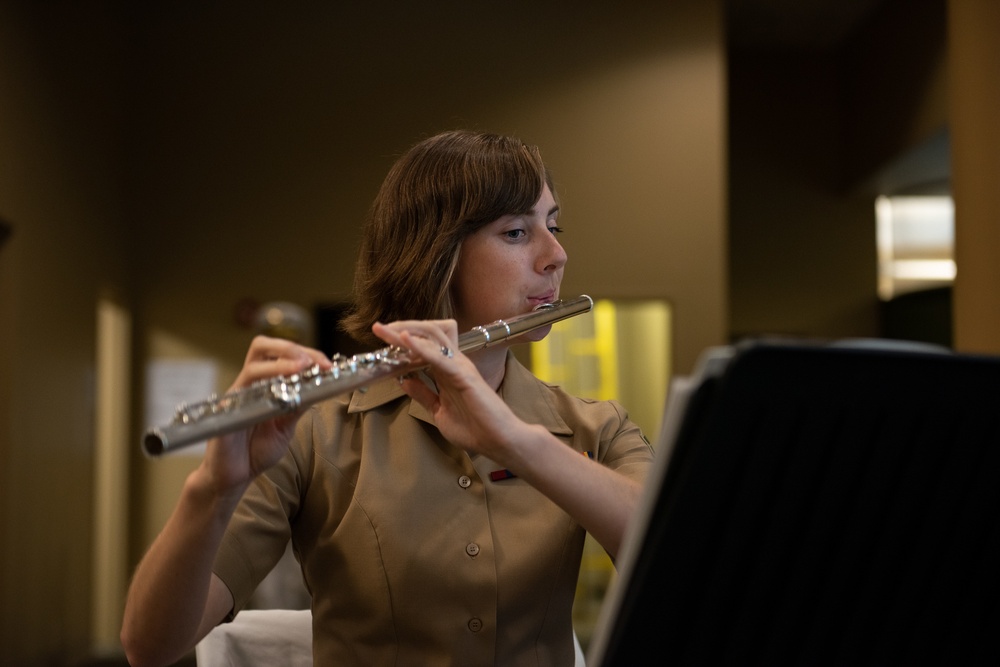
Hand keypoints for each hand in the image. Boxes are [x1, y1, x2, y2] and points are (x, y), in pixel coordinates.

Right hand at [200, 336, 331, 494]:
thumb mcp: (286, 426)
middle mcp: (249, 384)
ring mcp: (236, 396)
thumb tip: (321, 387)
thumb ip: (298, 406)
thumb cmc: (256, 450)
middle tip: (312, 361)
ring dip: (281, 363)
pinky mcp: (226, 413)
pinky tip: (281, 395)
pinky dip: (264, 391)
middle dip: (290, 347)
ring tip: (302, 368)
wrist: (233, 477)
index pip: (282, 354)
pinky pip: (243, 394)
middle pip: (262, 347)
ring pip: (253, 366)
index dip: (307, 354)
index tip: (328, 365)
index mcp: (263, 384)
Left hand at [372, 320, 528, 463]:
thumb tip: (405, 381)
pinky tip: (405, 340)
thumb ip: (424, 395)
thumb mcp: (439, 412)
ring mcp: (460, 367)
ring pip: (432, 338)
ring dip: (407, 332)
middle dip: (401, 329)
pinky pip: (439, 357)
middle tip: (378, 328)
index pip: (423, 346)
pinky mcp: (464, 375)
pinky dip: (421, 347)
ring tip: (385, 329)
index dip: (402, 339)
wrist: (499, 442)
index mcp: (447, 371)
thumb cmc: (475, 429)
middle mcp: (454, 364)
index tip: (382, 338)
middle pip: (427, 335)